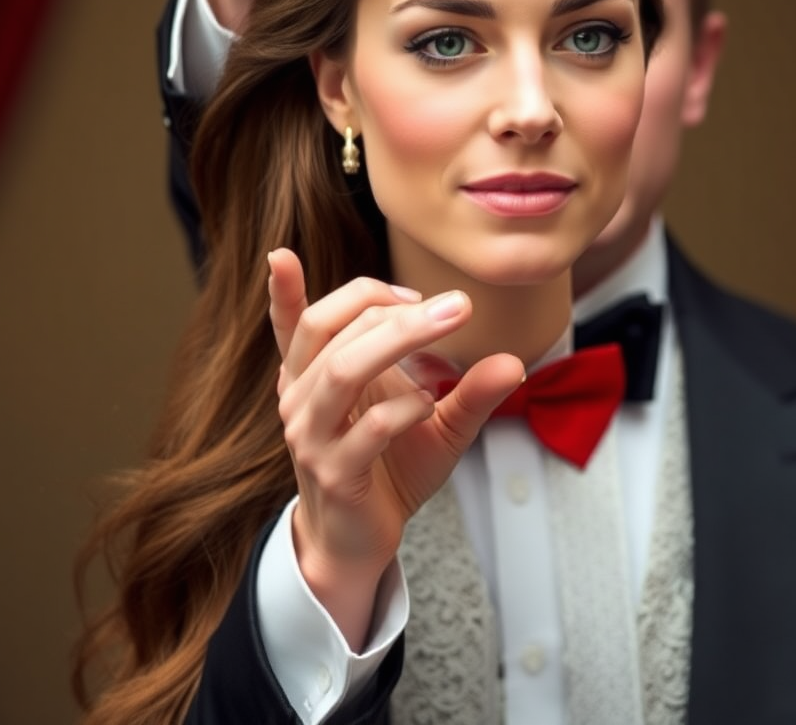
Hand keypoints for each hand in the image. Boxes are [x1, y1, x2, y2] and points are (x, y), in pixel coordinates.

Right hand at [267, 249, 521, 647]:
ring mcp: (312, 436)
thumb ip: (467, 389)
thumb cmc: (388, 468)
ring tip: (451, 321)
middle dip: (390, 305)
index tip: (284, 255)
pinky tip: (430, 403)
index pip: (291, 323)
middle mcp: (301, 398)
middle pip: (330, 328)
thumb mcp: (431, 420)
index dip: (281, 289)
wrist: (362, 540)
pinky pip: (369, 428)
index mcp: (311, 375)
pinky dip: (406, 407)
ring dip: (400, 338)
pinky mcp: (334, 472)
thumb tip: (514, 360)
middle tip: (454, 302)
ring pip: (343, 368)